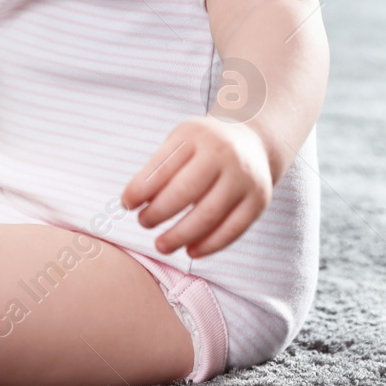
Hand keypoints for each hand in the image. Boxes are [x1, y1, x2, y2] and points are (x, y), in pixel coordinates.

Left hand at [121, 116, 273, 257]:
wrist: (252, 140)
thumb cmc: (204, 146)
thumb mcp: (181, 142)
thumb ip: (160, 168)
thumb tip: (133, 203)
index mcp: (196, 135)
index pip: (163, 166)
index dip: (141, 189)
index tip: (127, 204)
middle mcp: (222, 154)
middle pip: (185, 191)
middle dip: (158, 213)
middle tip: (144, 223)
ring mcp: (243, 178)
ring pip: (208, 215)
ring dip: (179, 235)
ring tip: (161, 245)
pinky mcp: (258, 201)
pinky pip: (232, 230)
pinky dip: (208, 245)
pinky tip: (190, 250)